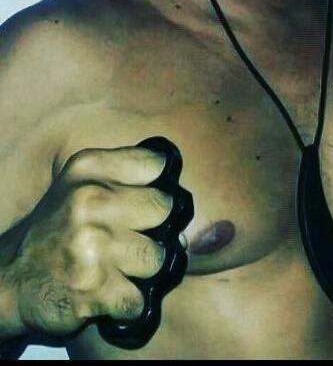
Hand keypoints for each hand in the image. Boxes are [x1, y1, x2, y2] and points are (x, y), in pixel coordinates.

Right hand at [5, 145, 178, 337]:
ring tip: (118, 267)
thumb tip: (182, 197)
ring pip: (158, 257)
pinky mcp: (94, 289)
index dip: (158, 185)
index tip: (145, 200)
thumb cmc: (59, 227)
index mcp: (89, 168)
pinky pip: (140, 298)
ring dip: (143, 270)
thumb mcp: (81, 182)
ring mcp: (92, 246)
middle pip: (165, 209)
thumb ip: (126, 175)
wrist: (12, 278)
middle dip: (154, 229)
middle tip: (131, 238)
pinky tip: (110, 293)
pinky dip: (130, 302)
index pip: (156, 164)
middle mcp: (89, 201)